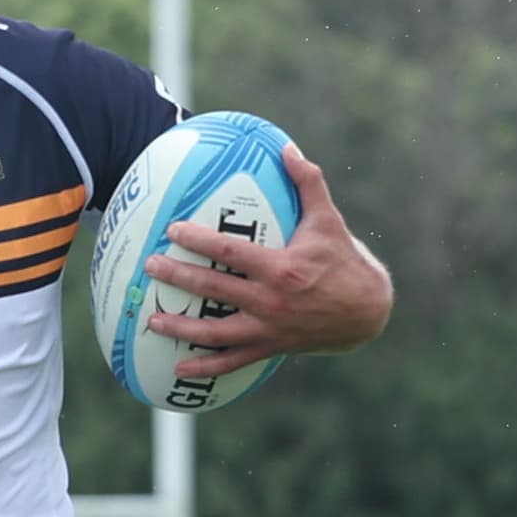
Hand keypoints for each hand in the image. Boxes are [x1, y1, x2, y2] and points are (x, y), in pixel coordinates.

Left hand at [143, 144, 394, 377]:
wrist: (366, 311)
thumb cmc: (344, 260)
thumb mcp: (329, 220)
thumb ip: (308, 182)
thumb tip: (287, 147)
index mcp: (281, 268)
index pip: (230, 252)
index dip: (198, 240)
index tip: (172, 229)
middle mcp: (271, 301)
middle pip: (213, 289)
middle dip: (177, 277)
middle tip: (149, 266)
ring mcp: (268, 329)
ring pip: (215, 332)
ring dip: (181, 327)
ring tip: (152, 319)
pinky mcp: (270, 348)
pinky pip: (232, 362)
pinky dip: (205, 368)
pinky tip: (178, 369)